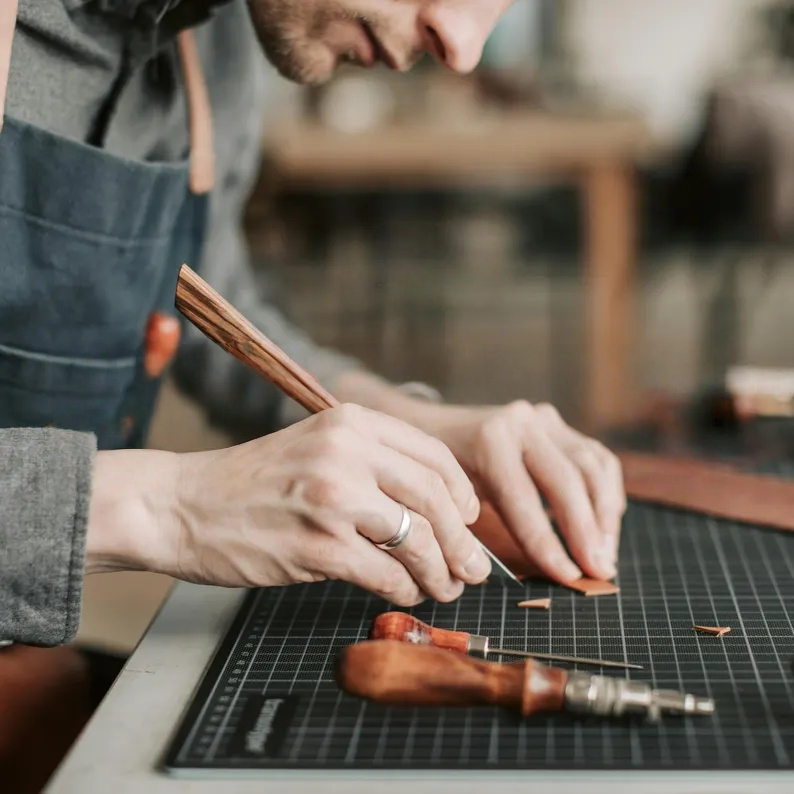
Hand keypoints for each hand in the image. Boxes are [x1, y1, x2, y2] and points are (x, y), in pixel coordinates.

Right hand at [86, 404, 489, 604]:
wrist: (180, 504)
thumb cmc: (250, 482)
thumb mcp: (314, 446)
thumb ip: (370, 463)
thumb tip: (436, 508)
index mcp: (350, 422)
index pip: (434, 454)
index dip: (462, 494)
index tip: (469, 520)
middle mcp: (346, 452)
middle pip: (434, 498)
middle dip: (462, 541)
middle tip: (472, 568)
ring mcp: (332, 498)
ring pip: (418, 539)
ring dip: (440, 572)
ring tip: (444, 587)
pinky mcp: (317, 546)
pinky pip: (386, 574)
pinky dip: (405, 590)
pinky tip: (403, 593)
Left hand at [411, 400, 626, 582]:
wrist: (436, 426)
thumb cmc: (439, 472)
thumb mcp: (446, 495)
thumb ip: (476, 527)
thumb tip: (510, 575)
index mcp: (489, 442)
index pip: (525, 499)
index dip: (548, 542)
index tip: (568, 577)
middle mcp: (522, 424)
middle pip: (567, 480)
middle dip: (586, 532)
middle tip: (599, 572)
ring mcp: (545, 420)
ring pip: (593, 466)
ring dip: (605, 516)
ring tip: (605, 557)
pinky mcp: (561, 426)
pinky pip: (598, 460)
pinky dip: (607, 495)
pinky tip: (604, 528)